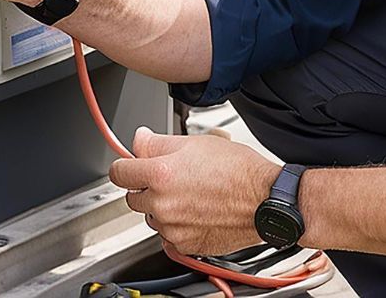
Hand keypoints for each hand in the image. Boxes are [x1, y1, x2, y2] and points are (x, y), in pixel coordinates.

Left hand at [109, 127, 280, 256]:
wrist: (266, 200)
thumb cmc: (239, 170)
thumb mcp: (197, 142)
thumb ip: (158, 143)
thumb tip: (139, 140)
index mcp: (161, 175)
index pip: (119, 173)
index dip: (125, 165)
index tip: (130, 165)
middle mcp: (163, 204)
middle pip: (133, 197)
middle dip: (146, 186)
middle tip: (170, 177)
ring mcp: (173, 228)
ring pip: (152, 216)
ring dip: (162, 207)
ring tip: (190, 194)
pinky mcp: (185, 245)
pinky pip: (169, 235)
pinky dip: (177, 225)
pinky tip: (197, 211)